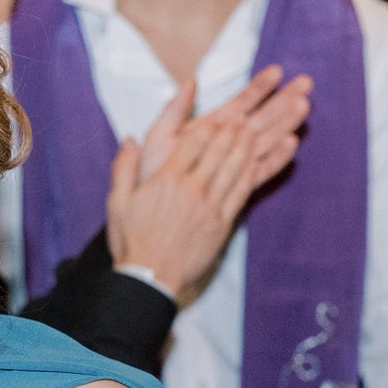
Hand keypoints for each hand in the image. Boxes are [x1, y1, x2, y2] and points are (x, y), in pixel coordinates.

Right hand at [110, 70, 311, 301]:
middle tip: (255, 109)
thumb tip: (130, 139)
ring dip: (252, 143)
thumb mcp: (117, 201)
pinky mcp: (222, 223)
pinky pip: (244, 192)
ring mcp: (209, 206)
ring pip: (236, 166)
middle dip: (237, 127)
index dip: (210, 125)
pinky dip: (260, 171)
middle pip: (219, 150)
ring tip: (266, 124)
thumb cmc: (131, 240)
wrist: (148, 278)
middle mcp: (191, 189)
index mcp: (166, 180)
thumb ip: (124, 166)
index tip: (223, 112)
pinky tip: (270, 157)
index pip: (192, 143)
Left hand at [138, 65, 311, 189]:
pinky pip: (260, 171)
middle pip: (261, 117)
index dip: (260, 86)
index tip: (278, 70)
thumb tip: (191, 80)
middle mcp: (227, 143)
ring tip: (303, 105)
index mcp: (211, 127)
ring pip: (266, 140)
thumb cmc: (152, 172)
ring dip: (285, 122)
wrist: (150, 210)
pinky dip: (276, 158)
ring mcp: (234, 164)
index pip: (241, 101)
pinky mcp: (237, 186)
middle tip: (307, 83)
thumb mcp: (159, 136)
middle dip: (283, 99)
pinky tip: (291, 144)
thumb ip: (174, 110)